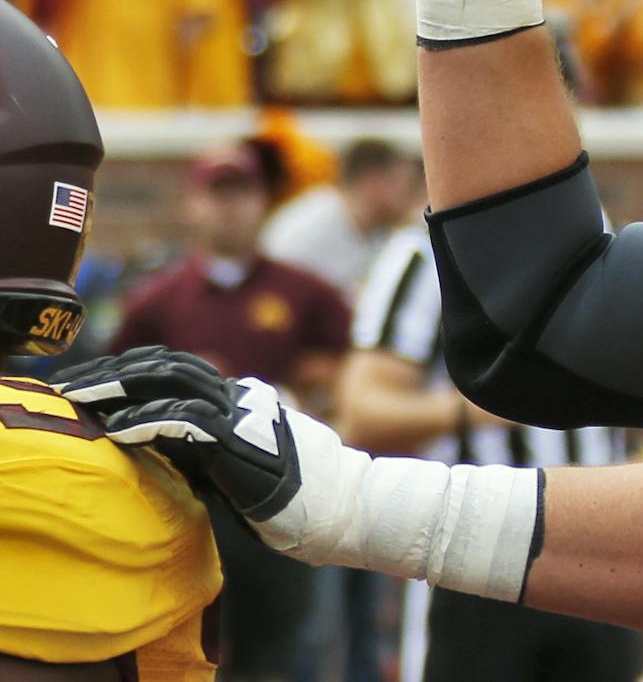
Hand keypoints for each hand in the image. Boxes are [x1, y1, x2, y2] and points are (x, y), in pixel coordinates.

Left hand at [55, 346, 304, 522]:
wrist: (341, 506)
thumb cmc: (289, 494)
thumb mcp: (233, 463)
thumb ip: (199, 446)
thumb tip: (151, 443)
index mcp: (238, 397)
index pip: (175, 368)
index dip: (128, 368)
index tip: (88, 381)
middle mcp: (240, 394)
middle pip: (169, 365)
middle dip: (115, 369)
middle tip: (72, 382)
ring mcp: (243, 412)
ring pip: (176, 381)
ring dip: (122, 388)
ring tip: (84, 399)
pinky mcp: (242, 439)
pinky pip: (189, 419)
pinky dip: (149, 420)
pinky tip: (119, 429)